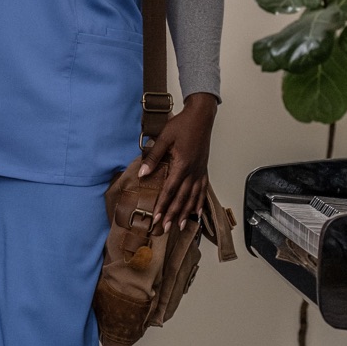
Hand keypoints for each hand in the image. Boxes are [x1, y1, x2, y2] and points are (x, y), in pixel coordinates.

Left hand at [138, 93, 217, 231]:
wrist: (201, 117)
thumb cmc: (182, 125)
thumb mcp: (164, 138)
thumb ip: (153, 157)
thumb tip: (143, 174)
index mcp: (182, 165)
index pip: (170, 190)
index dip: (162, 206)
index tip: (155, 218)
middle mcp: (193, 171)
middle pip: (181, 198)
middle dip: (172, 214)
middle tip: (164, 228)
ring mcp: (200, 171)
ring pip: (193, 197)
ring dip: (186, 212)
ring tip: (179, 225)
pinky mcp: (203, 169)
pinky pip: (202, 190)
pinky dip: (200, 202)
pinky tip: (198, 212)